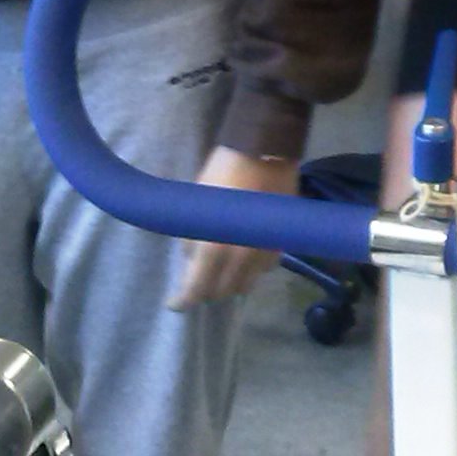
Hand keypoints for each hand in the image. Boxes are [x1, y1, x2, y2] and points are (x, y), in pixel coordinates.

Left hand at [166, 146, 301, 308]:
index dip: (184, 300)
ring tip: (222, 270)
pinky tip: (245, 256)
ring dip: (231, 282)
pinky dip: (251, 269)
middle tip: (198, 281)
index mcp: (214, 248)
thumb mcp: (197, 204)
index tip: (175, 304)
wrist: (265, 151)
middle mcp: (240, 259)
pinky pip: (263, 269)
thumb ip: (193, 237)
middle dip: (207, 290)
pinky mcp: (280, 244)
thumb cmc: (223, 173)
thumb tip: (192, 259)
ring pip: (245, 285)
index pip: (197, 289)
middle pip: (222, 292)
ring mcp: (263, 253)